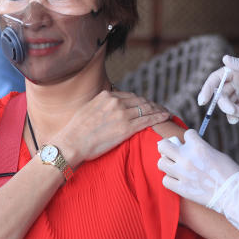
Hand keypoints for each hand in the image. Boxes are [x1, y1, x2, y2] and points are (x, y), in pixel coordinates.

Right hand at [53, 90, 169, 166]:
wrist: (72, 142)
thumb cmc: (76, 131)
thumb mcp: (87, 109)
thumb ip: (100, 106)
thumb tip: (104, 109)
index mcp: (106, 96)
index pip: (129, 96)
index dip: (140, 101)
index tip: (146, 104)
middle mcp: (115, 102)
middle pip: (140, 101)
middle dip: (151, 104)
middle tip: (160, 108)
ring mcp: (122, 114)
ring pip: (146, 109)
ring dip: (158, 110)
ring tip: (165, 112)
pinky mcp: (126, 128)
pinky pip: (148, 120)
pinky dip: (159, 117)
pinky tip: (166, 116)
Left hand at [157, 129, 238, 233]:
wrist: (233, 195)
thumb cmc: (230, 174)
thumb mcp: (217, 154)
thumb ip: (201, 149)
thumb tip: (190, 148)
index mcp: (198, 146)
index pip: (186, 134)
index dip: (190, 138)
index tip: (193, 144)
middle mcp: (187, 158)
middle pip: (163, 145)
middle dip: (167, 147)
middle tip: (171, 151)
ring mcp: (182, 173)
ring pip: (161, 163)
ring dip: (167, 163)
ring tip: (174, 167)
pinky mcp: (181, 188)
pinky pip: (165, 180)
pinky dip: (170, 180)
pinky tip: (177, 180)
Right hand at [197, 56, 238, 122]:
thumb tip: (225, 58)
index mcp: (237, 70)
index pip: (216, 79)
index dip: (207, 89)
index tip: (202, 101)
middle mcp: (236, 80)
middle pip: (220, 93)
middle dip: (224, 104)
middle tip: (233, 111)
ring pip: (227, 103)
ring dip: (231, 110)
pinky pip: (234, 109)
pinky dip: (233, 115)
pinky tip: (238, 119)